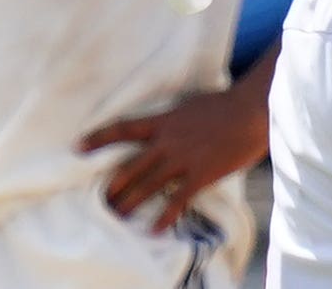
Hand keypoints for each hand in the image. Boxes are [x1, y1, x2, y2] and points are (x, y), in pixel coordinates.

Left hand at [78, 87, 268, 232]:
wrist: (253, 110)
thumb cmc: (228, 104)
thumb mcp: (193, 106)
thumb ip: (176, 119)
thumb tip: (169, 126)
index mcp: (165, 121)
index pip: (124, 128)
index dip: (99, 137)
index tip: (78, 146)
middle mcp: (167, 141)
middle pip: (129, 167)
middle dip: (112, 186)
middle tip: (100, 200)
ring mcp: (182, 159)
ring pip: (146, 186)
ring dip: (129, 203)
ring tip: (117, 216)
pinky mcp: (200, 175)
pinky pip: (176, 200)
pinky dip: (165, 216)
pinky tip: (156, 228)